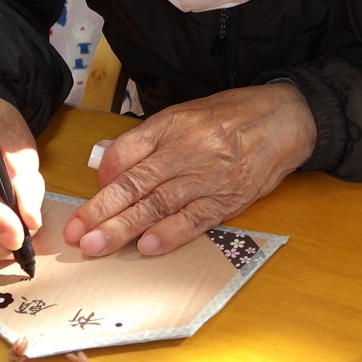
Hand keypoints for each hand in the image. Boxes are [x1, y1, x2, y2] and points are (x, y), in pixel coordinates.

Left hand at [65, 83, 315, 256]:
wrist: (285, 117)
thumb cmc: (231, 116)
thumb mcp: (186, 114)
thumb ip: (147, 140)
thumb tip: (109, 167)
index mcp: (171, 126)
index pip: (126, 152)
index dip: (103, 178)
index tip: (86, 200)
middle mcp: (186, 150)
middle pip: (135, 183)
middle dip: (101, 211)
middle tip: (75, 234)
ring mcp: (208, 175)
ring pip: (158, 204)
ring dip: (125, 228)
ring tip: (97, 246)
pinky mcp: (230, 197)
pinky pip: (196, 218)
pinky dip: (171, 234)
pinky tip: (147, 248)